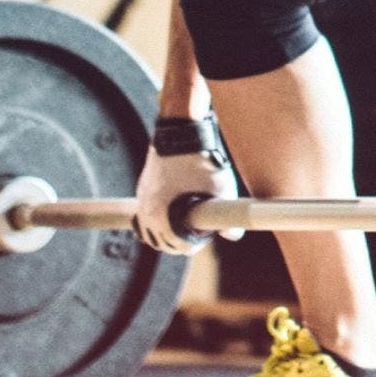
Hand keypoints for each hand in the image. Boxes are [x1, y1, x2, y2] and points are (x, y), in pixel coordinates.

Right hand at [134, 116, 240, 253]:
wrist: (182, 131)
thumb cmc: (201, 161)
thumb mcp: (221, 190)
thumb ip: (228, 216)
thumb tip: (233, 235)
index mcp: (161, 216)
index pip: (174, 245)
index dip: (194, 245)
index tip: (206, 236)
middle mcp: (146, 210)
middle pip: (159, 241)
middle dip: (178, 242)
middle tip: (198, 233)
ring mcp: (141, 198)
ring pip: (149, 229)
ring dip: (166, 232)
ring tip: (186, 225)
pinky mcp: (142, 187)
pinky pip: (146, 212)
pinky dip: (158, 218)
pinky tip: (175, 212)